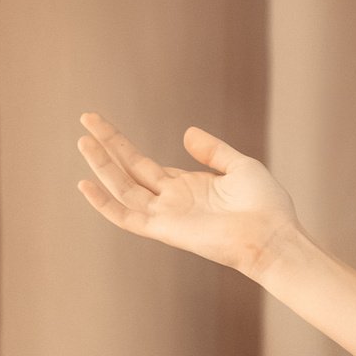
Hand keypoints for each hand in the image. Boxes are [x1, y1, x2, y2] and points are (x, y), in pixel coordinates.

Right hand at [75, 113, 302, 276]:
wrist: (273, 236)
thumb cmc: (266, 206)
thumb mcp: (241, 167)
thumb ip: (214, 151)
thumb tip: (186, 133)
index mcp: (190, 187)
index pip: (146, 166)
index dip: (122, 145)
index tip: (101, 123)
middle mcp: (174, 201)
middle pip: (130, 170)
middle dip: (107, 145)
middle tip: (86, 118)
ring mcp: (168, 215)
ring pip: (124, 188)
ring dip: (102, 165)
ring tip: (82, 139)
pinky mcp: (166, 229)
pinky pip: (127, 217)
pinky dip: (105, 203)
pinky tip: (84, 183)